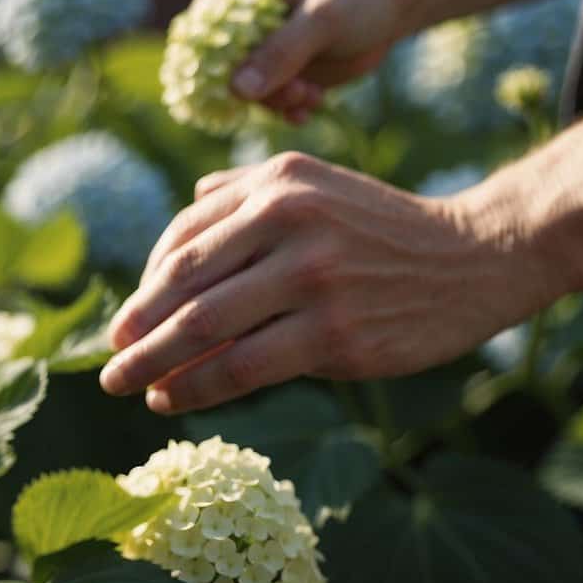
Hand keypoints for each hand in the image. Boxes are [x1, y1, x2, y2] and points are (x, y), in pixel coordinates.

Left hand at [99, 153, 559, 414]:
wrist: (474, 257)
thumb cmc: (384, 228)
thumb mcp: (318, 184)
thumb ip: (247, 189)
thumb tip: (187, 204)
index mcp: (277, 183)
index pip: (183, 239)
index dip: (143, 285)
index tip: (127, 320)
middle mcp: (288, 220)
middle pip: (183, 284)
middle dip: (135, 328)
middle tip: (108, 359)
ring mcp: (312, 278)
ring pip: (205, 328)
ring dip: (153, 363)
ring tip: (126, 385)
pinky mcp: (334, 335)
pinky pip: (242, 367)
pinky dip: (196, 387)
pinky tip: (172, 399)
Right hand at [225, 0, 416, 122]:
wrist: (404, 0)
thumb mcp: (322, 20)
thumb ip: (281, 53)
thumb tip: (237, 89)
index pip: (205, 35)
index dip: (213, 68)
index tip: (241, 91)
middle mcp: (248, 21)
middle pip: (227, 69)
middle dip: (257, 90)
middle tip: (296, 94)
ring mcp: (268, 47)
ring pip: (251, 90)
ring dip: (277, 101)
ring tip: (311, 97)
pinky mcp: (287, 69)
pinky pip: (273, 99)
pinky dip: (288, 109)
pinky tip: (309, 110)